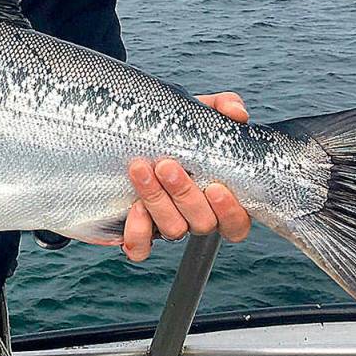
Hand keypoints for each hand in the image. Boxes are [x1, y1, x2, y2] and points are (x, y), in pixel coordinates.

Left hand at [122, 91, 251, 261]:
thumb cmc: (168, 128)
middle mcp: (193, 215)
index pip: (236, 222)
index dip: (230, 212)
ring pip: (173, 230)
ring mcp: (165, 225)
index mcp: (216, 196)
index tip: (215, 187)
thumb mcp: (194, 114)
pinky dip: (137, 234)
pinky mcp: (135, 231)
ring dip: (157, 201)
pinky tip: (133, 208)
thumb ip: (222, 107)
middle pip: (202, 223)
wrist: (118, 132)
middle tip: (167, 165)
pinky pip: (140, 247)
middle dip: (185, 195)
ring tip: (140, 169)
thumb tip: (237, 113)